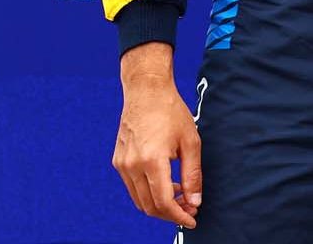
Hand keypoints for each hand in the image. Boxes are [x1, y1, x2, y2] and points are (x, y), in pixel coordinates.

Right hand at [111, 43, 202, 229]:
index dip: (179, 216)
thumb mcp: (191, 142)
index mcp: (151, 160)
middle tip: (190, 210)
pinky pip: (133, 187)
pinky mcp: (118, 161)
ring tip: (182, 197)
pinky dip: (149, 193)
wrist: (146, 91)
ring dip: (160, 205)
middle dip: (171, 213)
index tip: (192, 220)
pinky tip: (168, 185)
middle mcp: (131, 165)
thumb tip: (195, 201)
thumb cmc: (171, 112)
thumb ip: (193, 175)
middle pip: (149, 206)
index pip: (163, 202)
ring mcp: (122, 164)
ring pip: (139, 199)